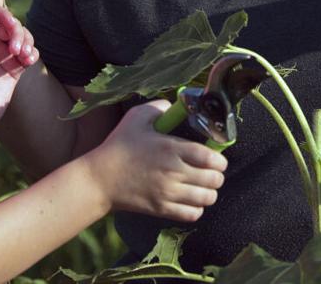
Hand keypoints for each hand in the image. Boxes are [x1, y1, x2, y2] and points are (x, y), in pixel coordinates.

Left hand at [0, 4, 37, 148]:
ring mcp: (3, 54)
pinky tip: (28, 60)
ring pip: (23, 35)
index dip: (3, 14)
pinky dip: (33, 52)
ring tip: (24, 55)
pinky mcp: (15, 68)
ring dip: (27, 41)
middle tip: (15, 49)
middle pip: (11, 23)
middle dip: (17, 31)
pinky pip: (30, 52)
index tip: (9, 23)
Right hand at [85, 101, 227, 223]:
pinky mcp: (162, 209)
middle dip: (217, 175)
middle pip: (214, 180)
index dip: (220, 159)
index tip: (218, 158)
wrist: (100, 179)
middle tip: (211, 171)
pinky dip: (197, 208)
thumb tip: (175, 107)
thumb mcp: (136, 117)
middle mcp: (174, 172)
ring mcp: (169, 193)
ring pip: (206, 198)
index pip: (210, 158)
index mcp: (171, 148)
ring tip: (203, 186)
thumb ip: (159, 108)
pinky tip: (190, 199)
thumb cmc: (119, 146)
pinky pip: (193, 214)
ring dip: (209, 192)